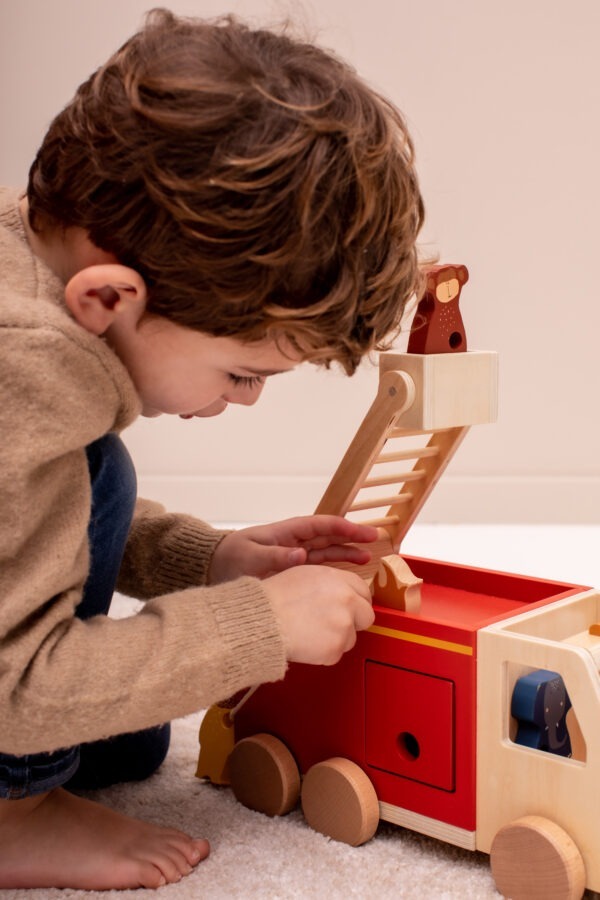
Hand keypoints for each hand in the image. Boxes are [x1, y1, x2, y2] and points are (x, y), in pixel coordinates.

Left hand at [208, 516, 378, 583]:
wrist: (213, 570)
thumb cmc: (229, 558)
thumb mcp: (249, 556)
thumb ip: (274, 556)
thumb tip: (301, 554)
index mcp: (286, 532)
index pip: (321, 525)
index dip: (344, 527)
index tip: (363, 532)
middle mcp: (294, 543)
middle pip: (329, 538)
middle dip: (352, 538)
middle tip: (376, 541)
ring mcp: (293, 558)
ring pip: (326, 553)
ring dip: (346, 554)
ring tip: (368, 559)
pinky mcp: (291, 573)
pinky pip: (317, 569)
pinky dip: (332, 570)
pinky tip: (347, 576)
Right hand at [263, 565, 374, 665]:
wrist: (261, 620)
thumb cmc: (273, 598)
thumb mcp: (303, 575)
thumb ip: (329, 583)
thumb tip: (342, 593)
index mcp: (338, 579)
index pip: (363, 591)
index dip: (356, 602)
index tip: (349, 609)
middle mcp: (346, 599)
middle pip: (366, 615)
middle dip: (353, 622)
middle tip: (331, 625)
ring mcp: (343, 625)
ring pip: (351, 638)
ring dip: (336, 639)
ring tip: (309, 633)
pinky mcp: (335, 648)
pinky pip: (336, 654)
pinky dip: (323, 653)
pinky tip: (306, 643)